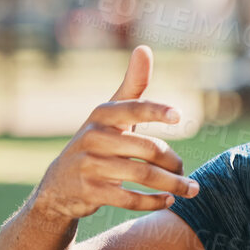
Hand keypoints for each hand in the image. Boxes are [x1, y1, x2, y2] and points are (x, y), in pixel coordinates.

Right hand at [31, 46, 194, 223]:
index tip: (179, 116)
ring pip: (142, 175)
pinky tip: (167, 200)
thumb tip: (144, 48)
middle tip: (187, 172)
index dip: (155, 111)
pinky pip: (129, 198)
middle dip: (174, 163)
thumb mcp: (110, 115)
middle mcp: (93, 138)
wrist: (59, 184)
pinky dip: (153, 201)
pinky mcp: (91, 192)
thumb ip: (132, 86)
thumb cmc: (97, 143)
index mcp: (102, 115)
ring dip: (172, 185)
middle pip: (147, 149)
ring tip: (189, 189)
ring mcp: (90, 166)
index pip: (132, 108)